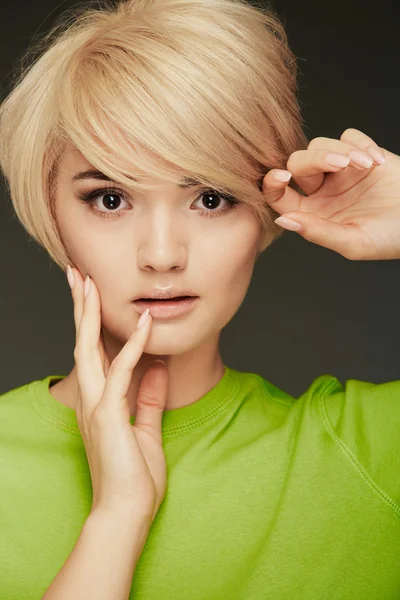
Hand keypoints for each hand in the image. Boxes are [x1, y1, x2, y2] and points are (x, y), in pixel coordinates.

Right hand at [68, 266, 168, 523]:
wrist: (126, 514)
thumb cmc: (134, 479)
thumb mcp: (146, 431)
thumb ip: (148, 399)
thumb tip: (158, 369)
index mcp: (98, 403)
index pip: (93, 354)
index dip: (91, 323)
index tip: (91, 296)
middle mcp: (91, 400)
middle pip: (82, 343)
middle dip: (79, 308)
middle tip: (75, 275)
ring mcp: (96, 406)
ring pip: (88, 349)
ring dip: (89, 314)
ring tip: (87, 282)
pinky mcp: (108, 415)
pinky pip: (121, 372)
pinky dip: (133, 345)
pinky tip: (145, 322)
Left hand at [262, 128, 399, 259]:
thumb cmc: (391, 239)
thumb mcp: (353, 242)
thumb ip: (318, 231)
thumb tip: (284, 220)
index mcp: (313, 213)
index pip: (280, 196)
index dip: (272, 184)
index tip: (282, 177)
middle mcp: (322, 190)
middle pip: (298, 163)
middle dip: (316, 159)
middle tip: (343, 164)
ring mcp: (341, 171)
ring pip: (320, 145)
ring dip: (341, 150)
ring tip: (366, 165)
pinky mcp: (362, 153)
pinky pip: (348, 135)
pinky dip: (360, 143)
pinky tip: (377, 162)